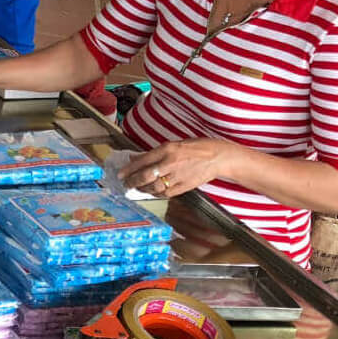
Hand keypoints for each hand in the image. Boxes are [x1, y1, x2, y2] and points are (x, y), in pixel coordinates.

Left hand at [120, 139, 239, 198]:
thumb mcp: (173, 144)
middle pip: (146, 176)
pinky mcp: (185, 186)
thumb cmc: (195, 148)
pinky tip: (151, 193)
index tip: (120, 173)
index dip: (129, 169)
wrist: (217, 157)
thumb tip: (136, 158)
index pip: (142, 160)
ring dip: (143, 189)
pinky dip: (156, 194)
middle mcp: (171, 163)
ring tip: (136, 189)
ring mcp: (178, 176)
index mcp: (167, 149)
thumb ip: (154, 152)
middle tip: (125, 183)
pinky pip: (166, 193)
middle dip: (132, 181)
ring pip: (155, 187)